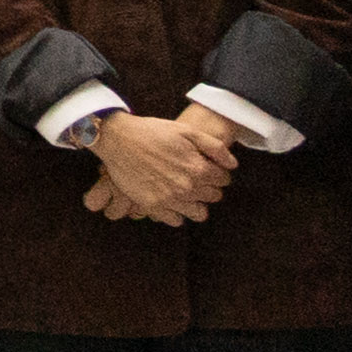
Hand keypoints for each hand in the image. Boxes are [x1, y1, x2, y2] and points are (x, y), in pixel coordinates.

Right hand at [83, 106, 236, 225]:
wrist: (119, 138)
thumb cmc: (153, 132)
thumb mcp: (187, 131)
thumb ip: (215, 147)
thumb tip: (232, 166)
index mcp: (198, 168)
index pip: (223, 180)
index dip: (219, 173)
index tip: (209, 168)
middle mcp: (187, 187)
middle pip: (213, 197)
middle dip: (209, 187)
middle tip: (197, 177)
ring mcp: (169, 199)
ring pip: (198, 213)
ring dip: (197, 203)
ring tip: (186, 191)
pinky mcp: (153, 206)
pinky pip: (176, 220)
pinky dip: (177, 212)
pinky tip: (171, 199)